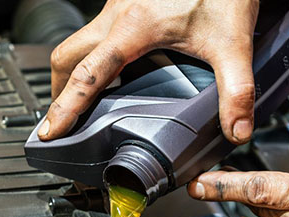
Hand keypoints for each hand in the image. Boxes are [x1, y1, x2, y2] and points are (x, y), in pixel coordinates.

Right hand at [39, 0, 258, 144]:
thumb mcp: (233, 43)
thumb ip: (237, 90)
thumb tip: (237, 131)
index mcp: (134, 28)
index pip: (87, 74)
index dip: (66, 108)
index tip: (51, 132)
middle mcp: (118, 15)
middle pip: (67, 56)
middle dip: (59, 92)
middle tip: (61, 123)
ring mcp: (119, 6)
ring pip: (78, 42)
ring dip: (72, 73)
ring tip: (80, 104)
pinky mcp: (129, 3)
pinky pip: (97, 34)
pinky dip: (92, 58)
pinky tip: (112, 74)